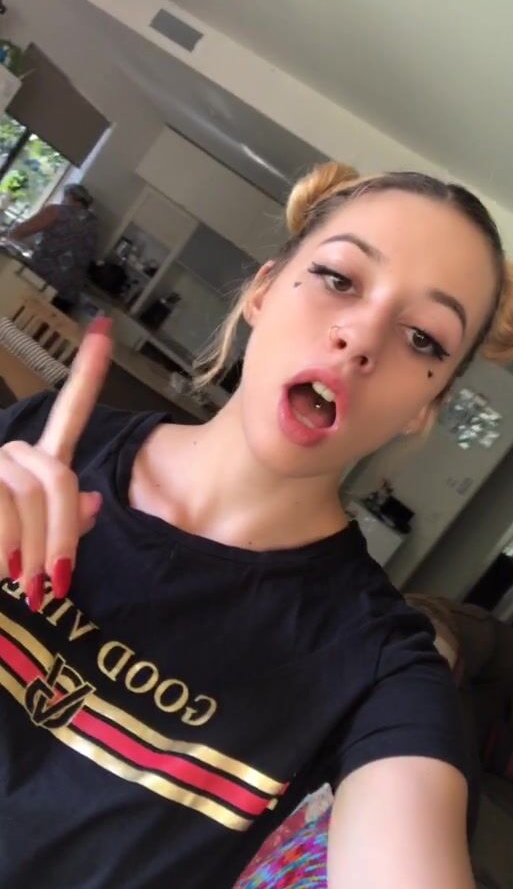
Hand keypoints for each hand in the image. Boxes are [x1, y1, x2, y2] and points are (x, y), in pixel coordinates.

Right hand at [0, 317, 112, 610]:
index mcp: (39, 463)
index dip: (88, 372)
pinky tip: (1, 567)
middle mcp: (12, 452)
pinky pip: (2, 507)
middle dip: (61, 536)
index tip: (104, 329)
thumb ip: (66, 522)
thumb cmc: (4, 559)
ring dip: (30, 550)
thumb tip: (92, 502)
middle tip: (56, 583)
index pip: (70, 413)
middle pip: (58, 478)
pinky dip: (4, 547)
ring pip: (28, 495)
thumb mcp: (38, 545)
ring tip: (21, 583)